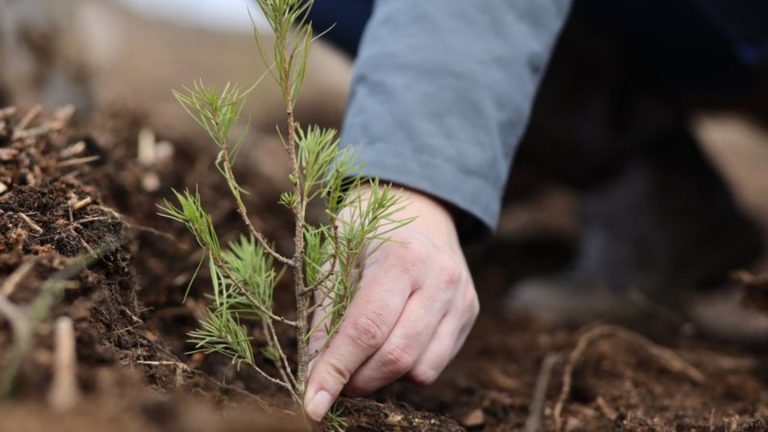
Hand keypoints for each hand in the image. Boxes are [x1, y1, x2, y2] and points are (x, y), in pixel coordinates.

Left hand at [304, 186, 479, 420]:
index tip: (313, 403)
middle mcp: (439, 278)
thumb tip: (313, 372)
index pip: (366, 330)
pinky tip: (391, 343)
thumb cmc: (367, 230)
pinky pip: (435, 363)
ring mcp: (461, 297)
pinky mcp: (470, 312)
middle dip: (357, 381)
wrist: (419, 206)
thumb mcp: (336, 258)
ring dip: (383, 377)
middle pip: (396, 356)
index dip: (336, 370)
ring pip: (420, 369)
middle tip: (333, 380)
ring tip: (362, 356)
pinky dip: (407, 368)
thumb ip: (326, 315)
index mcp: (401, 257)